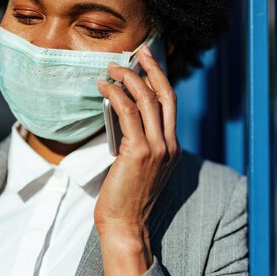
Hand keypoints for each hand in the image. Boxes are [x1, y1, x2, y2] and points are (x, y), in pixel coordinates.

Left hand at [95, 45, 179, 275]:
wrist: (126, 224)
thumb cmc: (126, 197)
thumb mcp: (139, 166)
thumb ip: (138, 141)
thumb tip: (120, 113)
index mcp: (173, 147)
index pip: (170, 103)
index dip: (160, 78)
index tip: (148, 61)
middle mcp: (170, 144)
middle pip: (165, 94)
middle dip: (151, 68)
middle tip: (137, 51)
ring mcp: (158, 148)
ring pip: (147, 99)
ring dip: (128, 78)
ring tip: (110, 68)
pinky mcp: (140, 151)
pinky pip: (128, 112)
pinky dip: (115, 95)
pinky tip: (103, 87)